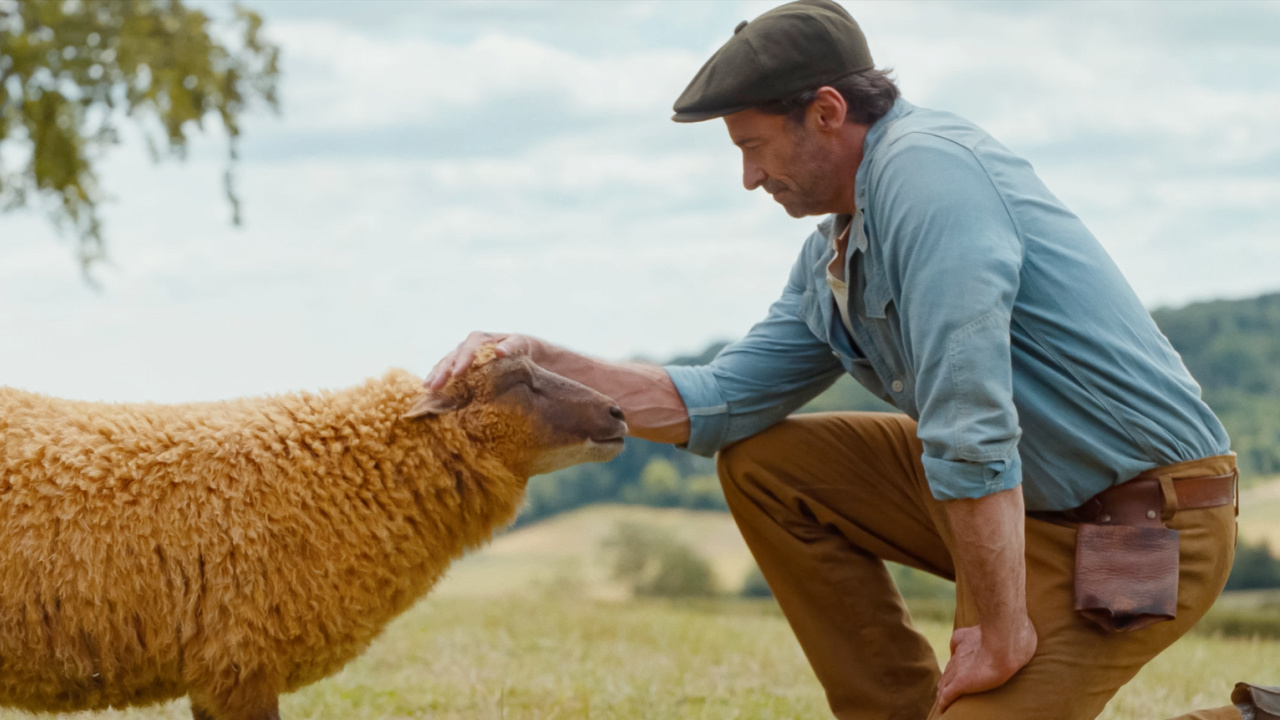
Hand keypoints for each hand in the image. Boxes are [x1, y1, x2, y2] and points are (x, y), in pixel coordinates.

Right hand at [424, 331, 542, 389]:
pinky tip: (430, 389)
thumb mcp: (523, 344)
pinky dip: (438, 377)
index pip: (469, 348)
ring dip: (436, 374)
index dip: (462, 361)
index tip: (456, 375)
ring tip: (428, 388)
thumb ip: (512, 345)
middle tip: (435, 386)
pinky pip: (447, 369)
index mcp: (482, 338)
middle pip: (453, 356)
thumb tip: (500, 351)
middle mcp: (469, 344)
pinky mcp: (462, 365)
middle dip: (443, 371)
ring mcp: (464, 354)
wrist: (526, 352)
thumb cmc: (524, 348)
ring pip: (446, 362)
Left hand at [935, 615, 1036, 712]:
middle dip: (946, 681)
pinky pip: (947, 696)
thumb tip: (998, 635)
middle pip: (948, 672)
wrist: (1006, 643)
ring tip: (942, 701)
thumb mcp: (998, 628)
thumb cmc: (1009, 636)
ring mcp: (959, 670)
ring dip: (942, 693)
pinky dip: (944, 702)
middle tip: (943, 690)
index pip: (957, 658)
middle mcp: (959, 657)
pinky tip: (942, 709)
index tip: (953, 674)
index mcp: (967, 644)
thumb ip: (993, 632)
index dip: (954, 668)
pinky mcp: (961, 683)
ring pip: (944, 684)